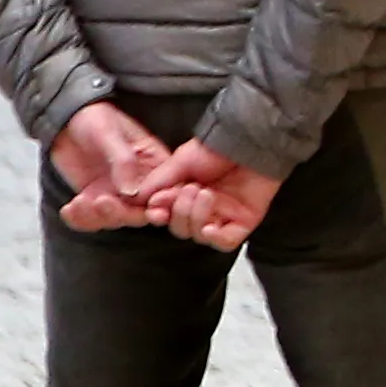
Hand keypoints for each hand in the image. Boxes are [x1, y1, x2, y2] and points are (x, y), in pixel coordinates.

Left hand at [48, 104, 175, 231]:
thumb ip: (123, 161)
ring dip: (98, 217)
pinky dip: (80, 220)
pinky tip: (70, 209)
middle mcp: (140, 183)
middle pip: (141, 212)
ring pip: (115, 219)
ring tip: (80, 202)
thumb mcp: (109, 133)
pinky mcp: (94, 199)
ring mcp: (117, 194)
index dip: (160, 204)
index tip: (146, 210)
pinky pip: (91, 219)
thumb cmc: (94, 118)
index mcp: (155, 164)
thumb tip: (133, 192)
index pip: (166, 191)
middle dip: (122, 213)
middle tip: (102, 202)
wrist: (64, 121)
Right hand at [127, 141, 281, 252]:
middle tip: (188, 189)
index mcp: (183, 194)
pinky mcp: (242, 223)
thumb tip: (136, 199)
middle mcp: (201, 208)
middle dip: (179, 212)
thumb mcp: (180, 162)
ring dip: (196, 217)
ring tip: (204, 192)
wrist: (249, 143)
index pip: (165, 216)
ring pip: (198, 235)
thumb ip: (158, 182)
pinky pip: (225, 243)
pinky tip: (210, 227)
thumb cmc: (217, 148)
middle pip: (179, 228)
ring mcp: (222, 217)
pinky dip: (215, 239)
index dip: (158, 216)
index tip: (156, 210)